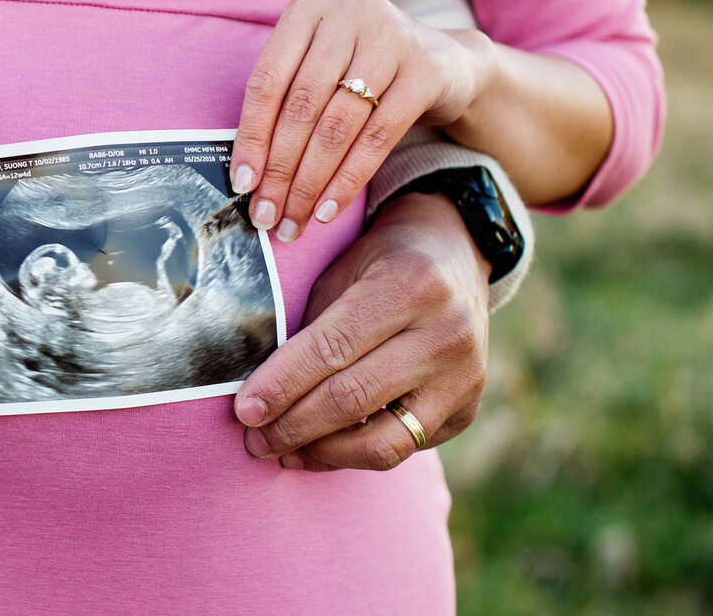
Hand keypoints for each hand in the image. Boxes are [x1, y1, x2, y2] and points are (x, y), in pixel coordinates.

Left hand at [230, 0, 494, 240]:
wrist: (449, 64)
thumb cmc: (366, 70)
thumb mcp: (322, 66)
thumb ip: (286, 101)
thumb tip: (248, 173)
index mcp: (311, 3)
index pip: (267, 79)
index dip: (250, 136)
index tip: (242, 182)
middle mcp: (351, 8)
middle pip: (301, 105)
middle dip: (280, 168)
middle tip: (267, 214)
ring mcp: (392, 35)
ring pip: (336, 124)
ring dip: (309, 182)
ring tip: (294, 220)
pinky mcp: (426, 69)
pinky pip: (377, 137)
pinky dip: (348, 180)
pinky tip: (327, 208)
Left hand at [232, 191, 490, 470]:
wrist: (455, 257)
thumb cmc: (381, 263)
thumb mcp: (341, 272)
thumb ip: (309, 328)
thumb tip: (261, 392)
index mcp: (409, 286)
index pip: (332, 349)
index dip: (282, 384)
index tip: (245, 410)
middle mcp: (446, 335)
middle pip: (353, 398)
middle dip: (293, 425)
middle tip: (254, 439)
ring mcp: (464, 379)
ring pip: (383, 442)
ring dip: (322, 453)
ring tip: (282, 451)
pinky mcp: (467, 410)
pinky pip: (403, 448)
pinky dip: (354, 455)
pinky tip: (319, 450)